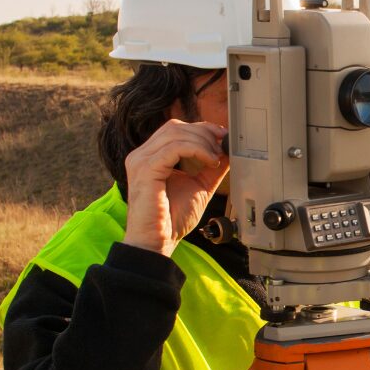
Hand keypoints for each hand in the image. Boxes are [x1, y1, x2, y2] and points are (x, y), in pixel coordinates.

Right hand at [123, 120, 228, 256]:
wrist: (157, 242)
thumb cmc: (172, 219)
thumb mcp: (199, 186)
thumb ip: (211, 169)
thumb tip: (228, 152)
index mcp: (151, 157)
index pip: (176, 129)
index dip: (202, 129)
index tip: (222, 139)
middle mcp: (142, 155)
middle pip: (175, 127)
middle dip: (204, 133)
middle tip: (222, 148)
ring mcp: (141, 160)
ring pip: (176, 133)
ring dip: (203, 142)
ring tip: (215, 159)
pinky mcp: (146, 169)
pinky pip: (175, 147)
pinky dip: (197, 150)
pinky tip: (209, 163)